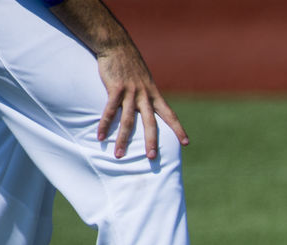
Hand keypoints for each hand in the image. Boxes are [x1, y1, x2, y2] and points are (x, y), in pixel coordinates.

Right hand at [95, 44, 187, 159]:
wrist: (116, 45)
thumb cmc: (130, 64)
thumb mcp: (144, 79)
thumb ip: (148, 94)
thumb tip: (150, 107)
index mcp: (153, 94)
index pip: (170, 114)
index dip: (178, 128)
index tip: (186, 143)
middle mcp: (144, 95)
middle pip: (150, 122)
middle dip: (151, 141)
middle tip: (152, 158)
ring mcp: (130, 92)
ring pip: (128, 120)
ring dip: (123, 139)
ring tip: (119, 156)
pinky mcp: (115, 88)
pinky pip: (109, 110)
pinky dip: (105, 125)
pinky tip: (101, 137)